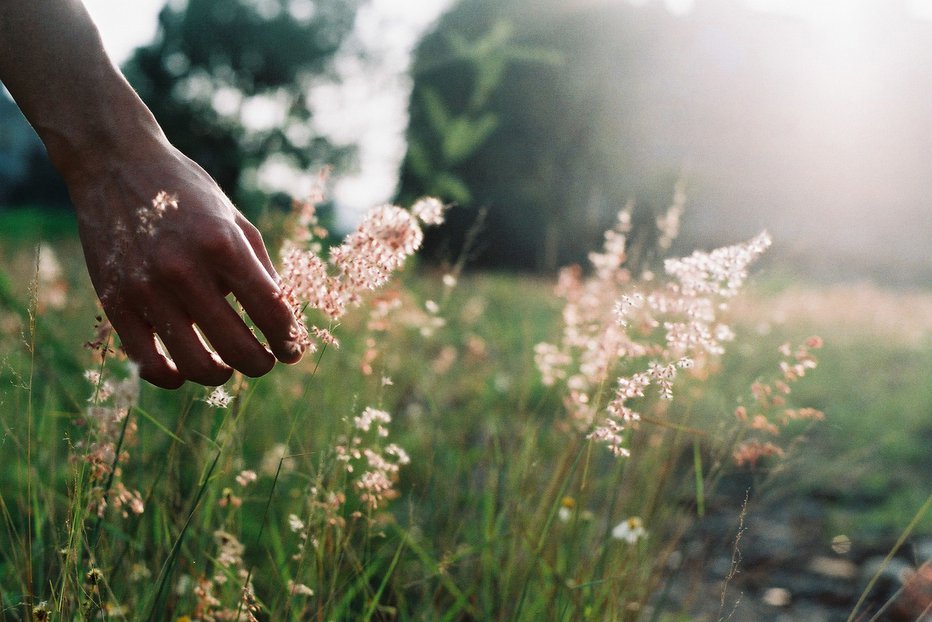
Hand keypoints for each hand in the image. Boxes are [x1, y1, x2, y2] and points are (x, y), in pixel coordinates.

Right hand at [69, 138, 305, 387]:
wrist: (115, 164)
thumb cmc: (186, 192)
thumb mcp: (234, 220)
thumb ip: (260, 269)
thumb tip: (282, 319)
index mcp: (222, 245)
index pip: (272, 313)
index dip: (289, 341)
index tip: (292, 351)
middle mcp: (184, 269)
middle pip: (238, 348)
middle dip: (260, 364)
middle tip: (263, 362)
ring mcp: (146, 289)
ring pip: (195, 365)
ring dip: (220, 375)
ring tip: (226, 367)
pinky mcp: (115, 302)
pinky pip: (148, 363)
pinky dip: (174, 377)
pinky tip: (185, 370)